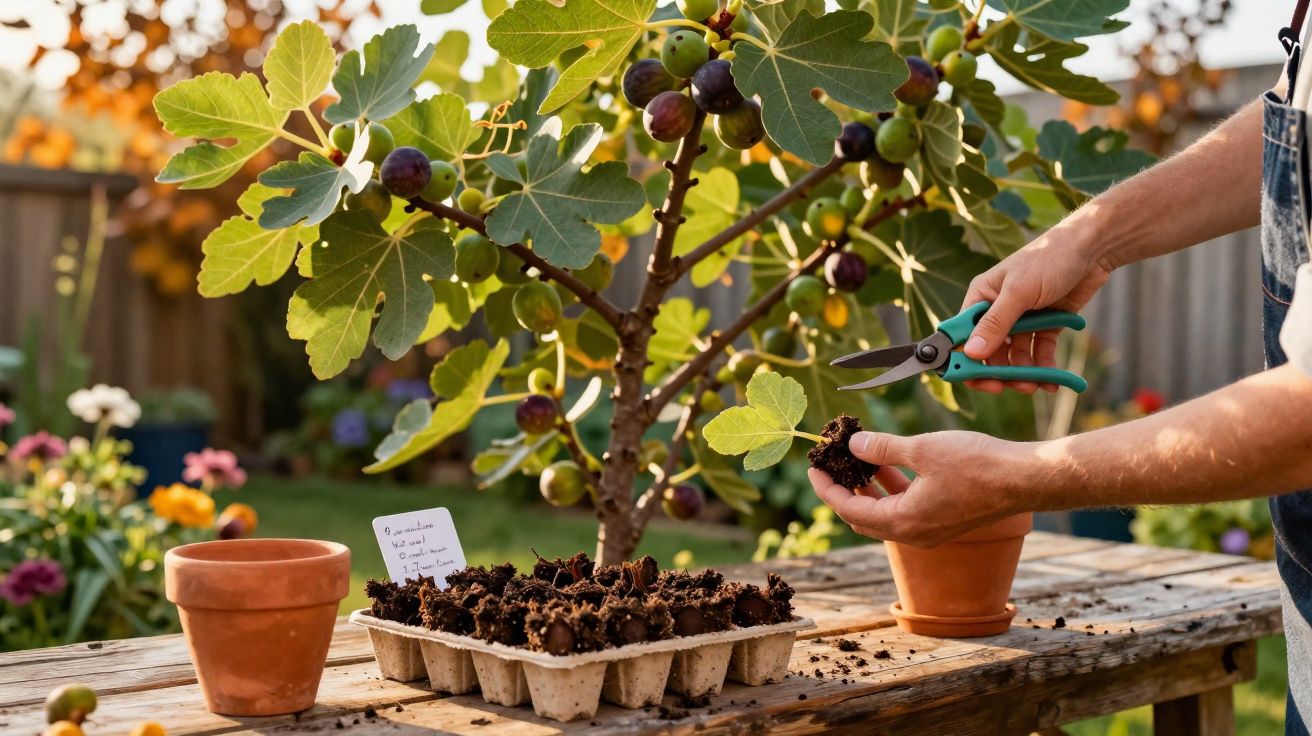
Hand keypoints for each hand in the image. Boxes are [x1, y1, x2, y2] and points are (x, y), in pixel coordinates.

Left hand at [808, 430, 1033, 546]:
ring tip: (854, 457)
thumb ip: (883, 449)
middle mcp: (914, 534)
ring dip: (868, 487)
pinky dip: (892, 488)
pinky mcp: (944, 519)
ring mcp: (930, 529)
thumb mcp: (922, 449)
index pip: (849, 510)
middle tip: (829, 464)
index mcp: (903, 523)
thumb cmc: (978, 463)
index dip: (826, 488)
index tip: (813, 467)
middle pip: (863, 516)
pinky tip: (887, 462)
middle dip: (843, 489)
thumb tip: (854, 444)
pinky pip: (906, 508)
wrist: (1025, 478)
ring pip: (885, 512)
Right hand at [961, 217, 1112, 393]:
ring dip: (1023, 373)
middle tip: (1008, 386)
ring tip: (1035, 384)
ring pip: (1014, 357)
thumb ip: (995, 323)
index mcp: (982, 297)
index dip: (963, 359)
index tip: (973, 379)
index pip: (962, 334)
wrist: (1092, 249)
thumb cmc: (1049, 259)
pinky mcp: (1044, 326)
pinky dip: (1044, 368)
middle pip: (988, 351)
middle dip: (998, 371)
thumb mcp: (1019, 291)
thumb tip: (970, 353)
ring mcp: (1021, 320)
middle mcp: (998, 310)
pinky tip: (1052, 381)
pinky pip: (1038, 353)